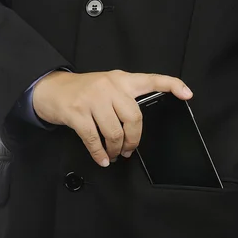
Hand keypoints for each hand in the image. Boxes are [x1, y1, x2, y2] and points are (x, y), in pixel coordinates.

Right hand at [33, 70, 192, 166]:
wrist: (49, 88)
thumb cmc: (80, 91)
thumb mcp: (104, 86)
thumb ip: (122, 98)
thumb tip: (133, 128)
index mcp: (120, 80)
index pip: (151, 79)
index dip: (172, 85)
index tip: (187, 94)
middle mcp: (109, 87)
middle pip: (134, 117)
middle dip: (134, 139)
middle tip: (129, 149)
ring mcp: (92, 99)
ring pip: (114, 131)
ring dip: (115, 149)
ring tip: (113, 154)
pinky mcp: (77, 112)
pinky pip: (93, 139)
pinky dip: (99, 153)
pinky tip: (101, 158)